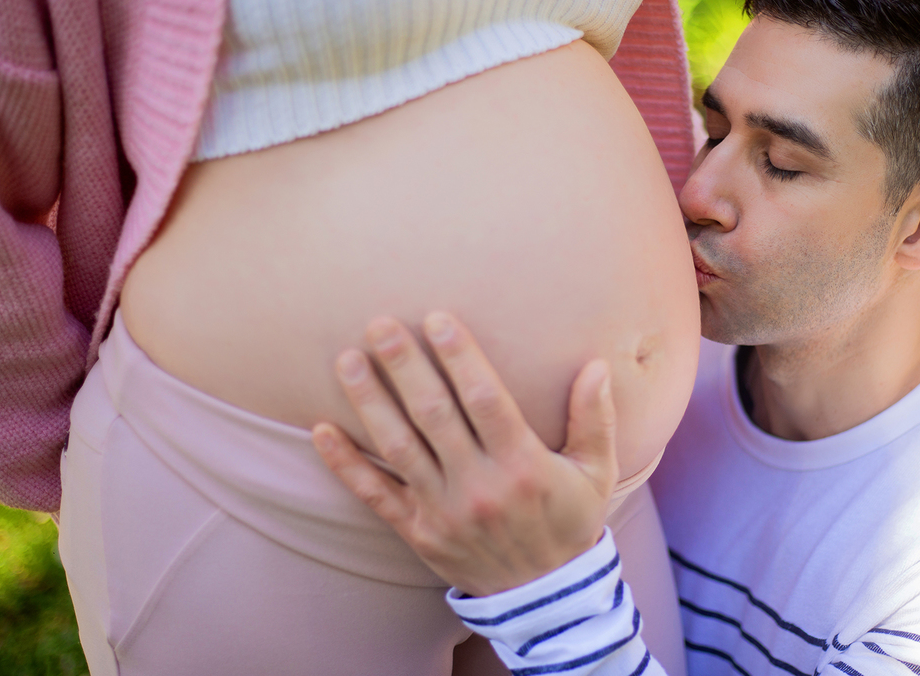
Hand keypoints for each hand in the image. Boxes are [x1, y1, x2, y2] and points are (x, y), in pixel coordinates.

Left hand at [311, 311, 617, 595]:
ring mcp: (444, 511)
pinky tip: (321, 431)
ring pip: (399, 449)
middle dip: (405, 367)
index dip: (460, 357)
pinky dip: (346, 464)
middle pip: (435, 416)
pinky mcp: (419, 532)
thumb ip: (595, 419)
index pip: (485, 400)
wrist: (547, 598)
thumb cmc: (571, 523)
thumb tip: (598, 366)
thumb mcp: (598, 473)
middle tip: (379, 324)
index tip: (437, 320)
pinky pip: (375, 495)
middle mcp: (479, 486)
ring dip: (371, 402)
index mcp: (523, 465)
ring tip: (348, 360)